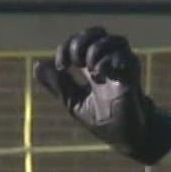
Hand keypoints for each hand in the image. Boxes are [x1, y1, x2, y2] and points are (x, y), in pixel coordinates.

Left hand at [33, 26, 170, 164]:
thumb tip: (37, 65)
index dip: (67, 46)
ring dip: (97, 50)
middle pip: (98, 32)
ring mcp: (123, 69)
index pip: (81, 40)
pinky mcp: (133, 79)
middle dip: (81, 42)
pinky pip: (126, 58)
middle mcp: (110, 63)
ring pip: (115, 40)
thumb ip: (58, 84)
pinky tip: (100, 76)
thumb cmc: (102, 121)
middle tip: (75, 62)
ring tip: (91, 70)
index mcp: (94, 66)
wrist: (124, 139)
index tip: (61, 66)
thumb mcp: (72, 102)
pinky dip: (108, 62)